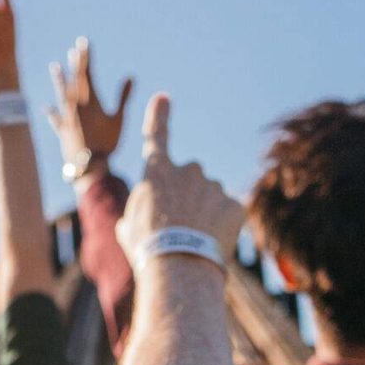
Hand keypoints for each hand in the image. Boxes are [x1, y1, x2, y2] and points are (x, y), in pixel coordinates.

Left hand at [47, 37, 132, 174]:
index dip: (86, 58)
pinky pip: (55, 119)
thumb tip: (131, 77)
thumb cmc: (107, 143)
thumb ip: (123, 97)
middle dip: (75, 64)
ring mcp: (67, 118)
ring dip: (59, 81)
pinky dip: (52, 113)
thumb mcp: (118, 119)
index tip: (84, 43)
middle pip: (74, 81)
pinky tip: (46, 107)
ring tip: (54, 67)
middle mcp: (75, 106)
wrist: (89, 165)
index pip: (87, 74)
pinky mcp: (62, 131)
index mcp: (90, 102)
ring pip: (61, 95)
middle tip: (74, 50)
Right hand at [118, 95, 244, 263]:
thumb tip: (135, 221)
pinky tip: (212, 244)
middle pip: (190, 179)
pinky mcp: (235, 204)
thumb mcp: (129, 229)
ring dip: (205, 215)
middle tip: (179, 228)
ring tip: (194, 242)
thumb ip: (137, 213)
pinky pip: (229, 213)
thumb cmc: (148, 248)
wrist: (178, 265)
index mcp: (158, 172)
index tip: (163, 98)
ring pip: (211, 198)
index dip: (159, 116)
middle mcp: (188, 170)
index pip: (156, 135)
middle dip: (188, 198)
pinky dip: (222, 227)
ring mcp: (213, 186)